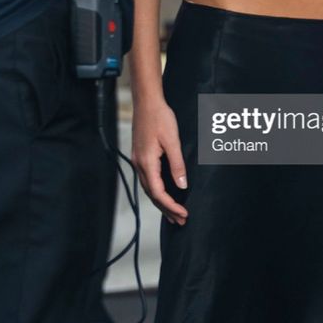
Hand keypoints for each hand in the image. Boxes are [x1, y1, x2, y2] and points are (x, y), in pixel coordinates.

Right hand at [131, 99, 188, 224]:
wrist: (146, 102)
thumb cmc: (160, 117)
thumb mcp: (172, 141)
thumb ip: (177, 164)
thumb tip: (182, 185)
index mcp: (147, 162)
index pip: (158, 193)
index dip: (171, 206)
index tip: (184, 214)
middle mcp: (139, 165)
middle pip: (153, 195)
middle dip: (167, 209)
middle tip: (181, 221)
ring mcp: (138, 161)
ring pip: (149, 189)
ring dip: (162, 203)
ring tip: (174, 214)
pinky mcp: (140, 156)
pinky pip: (148, 180)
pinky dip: (157, 191)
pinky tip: (164, 194)